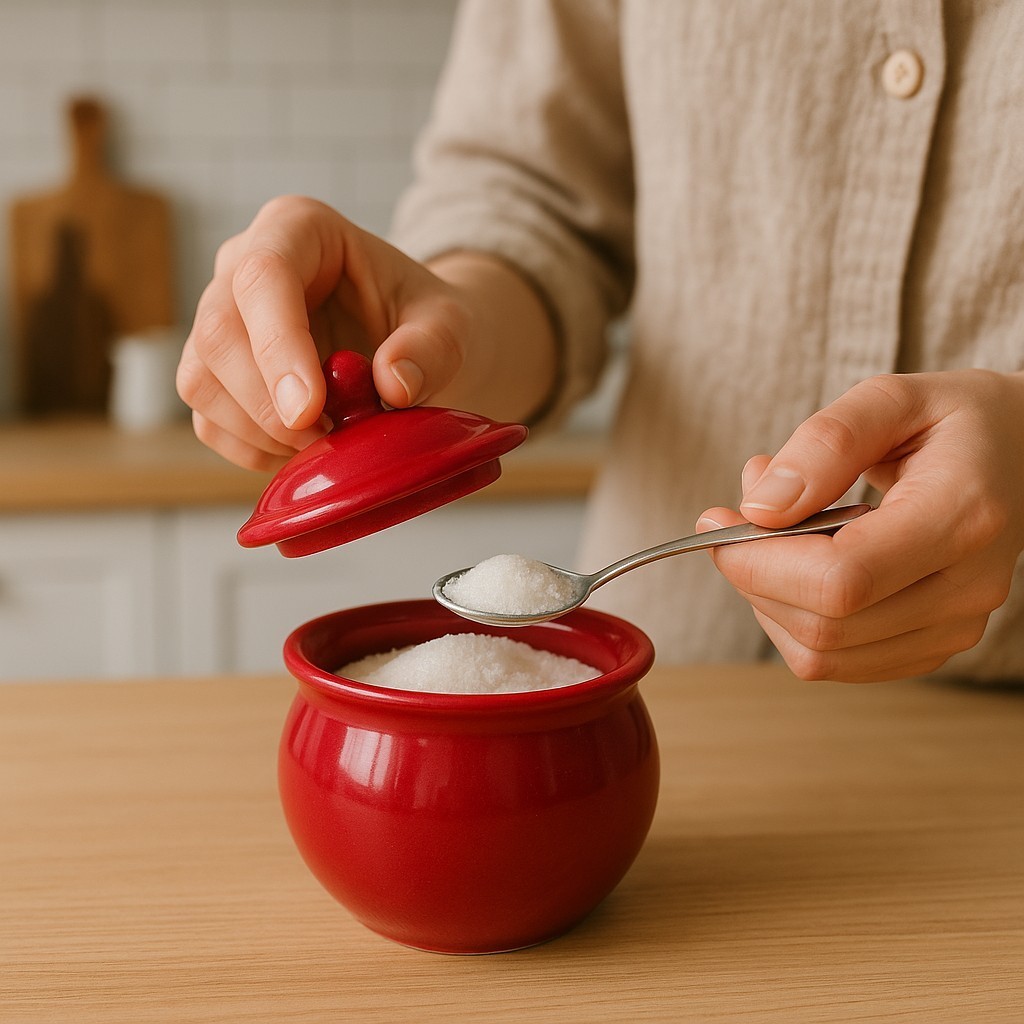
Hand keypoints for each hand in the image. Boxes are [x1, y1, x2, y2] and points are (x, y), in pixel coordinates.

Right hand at [176, 196, 477, 470]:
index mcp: (298, 229)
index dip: (279, 346)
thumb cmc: (425, 320)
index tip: (311, 410)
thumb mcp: (450, 324)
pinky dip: (253, 450)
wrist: (412, 344)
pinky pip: (208, 421)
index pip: (263, 275)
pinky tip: (304, 452)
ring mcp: (220, 319)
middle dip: (266, 402)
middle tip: (327, 440)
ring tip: (326, 444)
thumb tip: (393, 384)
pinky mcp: (216, 374)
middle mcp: (242, 265)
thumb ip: (431, 348)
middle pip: (218, 333)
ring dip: (259, 431)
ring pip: (201, 381)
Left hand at [697, 370, 1023, 682]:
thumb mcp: (890, 398)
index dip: (759, 562)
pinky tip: (798, 565)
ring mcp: (954, 627)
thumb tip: (759, 508)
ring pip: (821, 654)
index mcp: (961, 517)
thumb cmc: (951, 421)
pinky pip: (835, 662)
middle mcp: (966, 587)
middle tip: (734, 516)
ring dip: (767, 598)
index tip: (717, 519)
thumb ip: (825, 444)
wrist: (1019, 454)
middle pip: (824, 626)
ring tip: (774, 529)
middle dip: (753, 576)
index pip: (841, 581)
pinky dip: (792, 619)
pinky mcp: (931, 645)